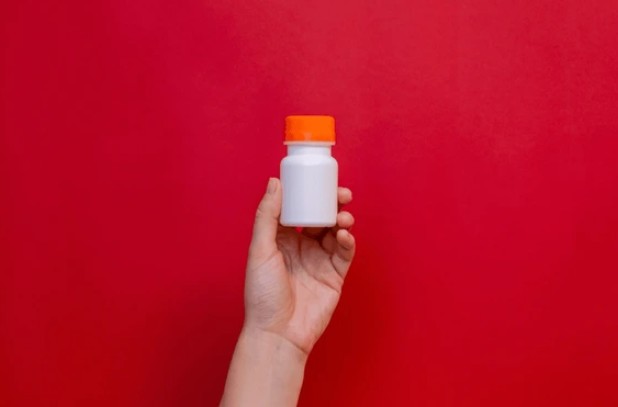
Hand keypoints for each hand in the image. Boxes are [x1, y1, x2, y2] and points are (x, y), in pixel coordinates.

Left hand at [244, 177, 355, 355]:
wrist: (278, 333)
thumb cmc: (262, 295)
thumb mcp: (260, 249)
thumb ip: (267, 215)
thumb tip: (275, 182)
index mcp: (281, 238)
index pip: (298, 207)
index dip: (310, 192)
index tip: (319, 179)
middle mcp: (301, 246)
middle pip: (321, 216)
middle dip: (333, 202)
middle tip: (342, 194)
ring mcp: (319, 260)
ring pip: (336, 231)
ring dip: (342, 219)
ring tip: (343, 217)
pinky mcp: (334, 275)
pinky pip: (345, 252)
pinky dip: (347, 241)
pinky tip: (343, 235)